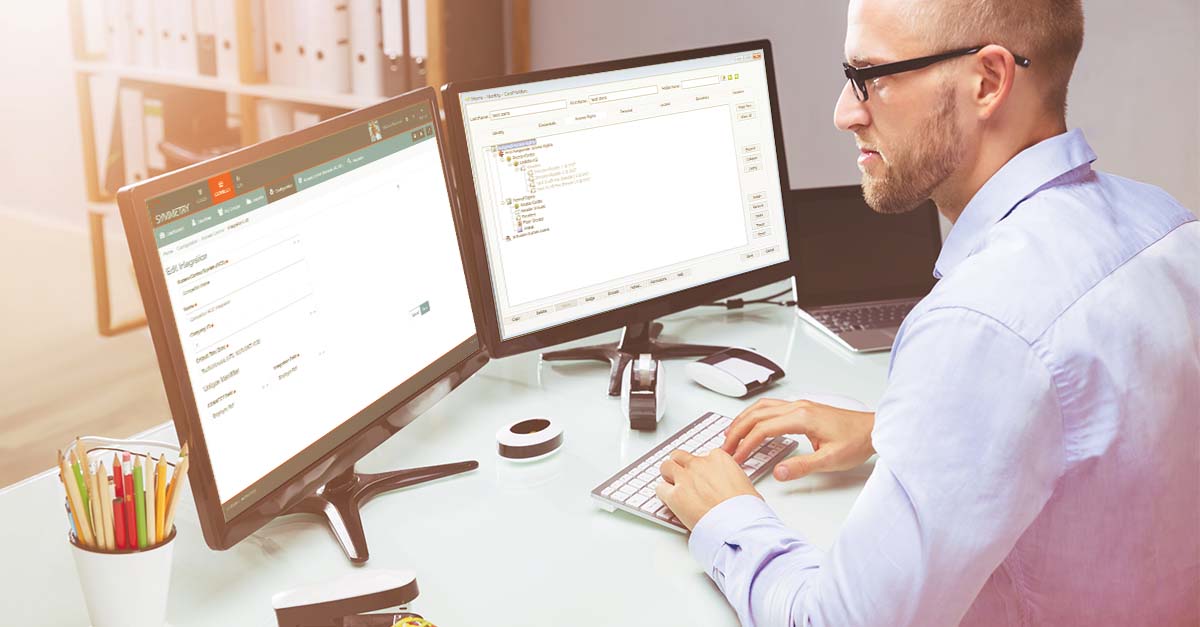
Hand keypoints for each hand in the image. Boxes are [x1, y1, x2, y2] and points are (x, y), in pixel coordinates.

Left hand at [656, 449, 760, 529]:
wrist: (738, 523)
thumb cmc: (745, 508)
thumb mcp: (745, 484)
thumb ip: (731, 478)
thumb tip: (731, 485)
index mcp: (718, 458)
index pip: (702, 455)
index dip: (700, 467)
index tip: (702, 476)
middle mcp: (699, 464)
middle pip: (680, 456)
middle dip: (680, 466)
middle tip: (683, 478)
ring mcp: (685, 478)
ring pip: (666, 466)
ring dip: (668, 475)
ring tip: (673, 487)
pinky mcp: (675, 495)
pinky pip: (660, 488)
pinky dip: (663, 494)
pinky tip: (670, 501)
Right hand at [722, 398, 875, 480]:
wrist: (873, 429)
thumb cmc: (857, 441)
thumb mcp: (831, 460)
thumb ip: (802, 467)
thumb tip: (778, 472)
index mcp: (802, 417)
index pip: (763, 429)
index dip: (746, 444)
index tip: (736, 457)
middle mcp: (798, 407)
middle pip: (756, 414)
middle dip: (737, 431)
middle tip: (725, 448)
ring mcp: (800, 405)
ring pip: (761, 407)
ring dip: (743, 420)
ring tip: (731, 435)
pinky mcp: (803, 408)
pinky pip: (771, 407)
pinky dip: (755, 416)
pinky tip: (752, 424)